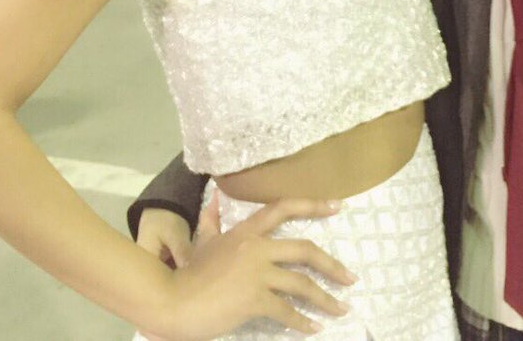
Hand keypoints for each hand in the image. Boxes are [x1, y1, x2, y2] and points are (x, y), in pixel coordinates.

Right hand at [136, 198, 355, 340]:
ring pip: (302, 284)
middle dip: (332, 265)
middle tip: (350, 278)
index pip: (283, 209)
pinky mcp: (254, 299)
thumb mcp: (202, 242)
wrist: (172, 301)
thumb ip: (211, 219)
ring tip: (341, 309)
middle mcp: (256, 248)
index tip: (338, 207)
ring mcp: (256, 273)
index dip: (313, 206)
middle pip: (305, 250)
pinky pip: (286, 311)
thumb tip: (215, 196)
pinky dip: (303, 322)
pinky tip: (314, 329)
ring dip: (325, 298)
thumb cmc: (187, 274)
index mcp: (246, 232)